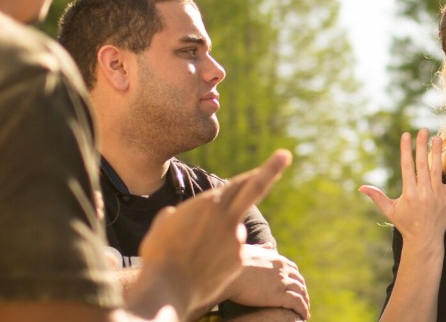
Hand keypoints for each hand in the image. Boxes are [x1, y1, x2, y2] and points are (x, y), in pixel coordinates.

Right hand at [139, 150, 290, 312]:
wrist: (169, 289)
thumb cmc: (159, 255)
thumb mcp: (162, 226)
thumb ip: (176, 216)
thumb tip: (175, 215)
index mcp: (208, 204)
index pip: (237, 184)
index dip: (255, 173)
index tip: (273, 163)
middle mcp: (227, 218)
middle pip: (254, 190)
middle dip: (271, 170)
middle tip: (285, 155)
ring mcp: (237, 239)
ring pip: (232, 231)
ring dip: (219, 238)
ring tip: (195, 254)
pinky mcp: (240, 259)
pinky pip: (232, 252)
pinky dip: (221, 255)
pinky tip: (204, 266)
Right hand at [221, 244, 309, 319]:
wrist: (228, 271)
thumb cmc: (233, 262)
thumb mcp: (249, 250)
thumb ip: (261, 249)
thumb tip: (269, 245)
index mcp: (276, 259)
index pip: (292, 269)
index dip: (296, 279)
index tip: (297, 287)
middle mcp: (283, 269)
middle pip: (299, 281)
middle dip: (303, 291)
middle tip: (303, 301)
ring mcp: (282, 282)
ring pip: (301, 292)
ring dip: (305, 302)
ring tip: (305, 312)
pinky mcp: (279, 295)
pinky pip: (297, 303)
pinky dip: (303, 309)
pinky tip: (304, 316)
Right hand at [359, 129, 445, 245]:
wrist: (425, 240)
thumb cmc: (406, 224)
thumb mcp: (390, 211)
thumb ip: (377, 197)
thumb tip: (361, 187)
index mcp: (409, 193)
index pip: (407, 166)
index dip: (406, 150)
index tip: (406, 135)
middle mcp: (424, 192)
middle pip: (422, 164)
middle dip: (422, 146)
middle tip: (423, 130)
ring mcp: (437, 195)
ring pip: (437, 170)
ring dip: (438, 153)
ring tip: (438, 138)